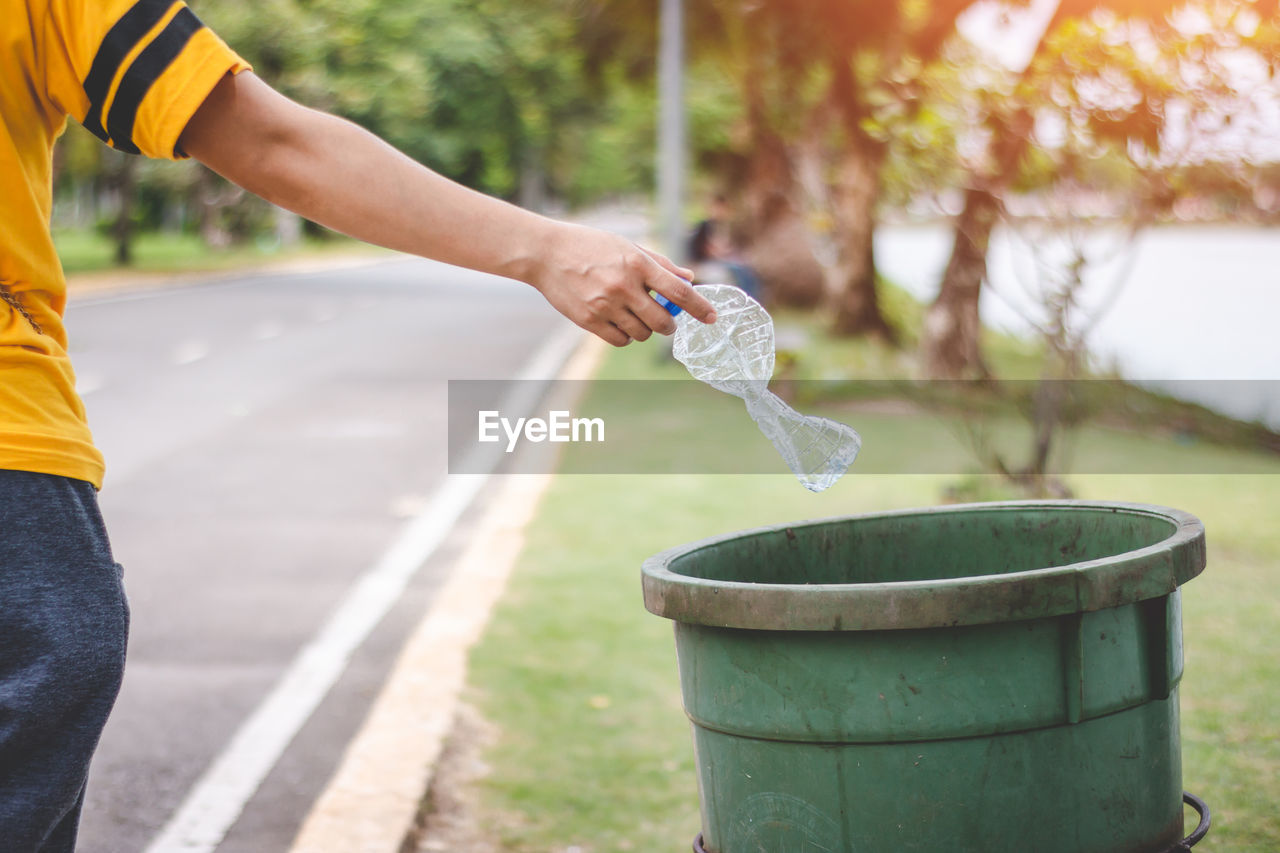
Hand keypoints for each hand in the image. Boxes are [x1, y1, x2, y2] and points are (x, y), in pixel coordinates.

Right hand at [530, 223, 717, 346]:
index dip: (700, 308)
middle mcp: (624, 286)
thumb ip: (660, 264)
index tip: (712, 317)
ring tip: (635, 317)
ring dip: (645, 330)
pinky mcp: (589, 320)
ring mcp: (605, 305)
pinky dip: (626, 336)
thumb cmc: (590, 245)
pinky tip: (621, 324)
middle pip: (663, 321)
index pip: (679, 292)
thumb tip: (688, 277)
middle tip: (665, 320)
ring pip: (641, 334)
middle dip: (669, 325)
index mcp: (637, 263)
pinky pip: (620, 340)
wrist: (545, 253)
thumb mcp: (627, 246)